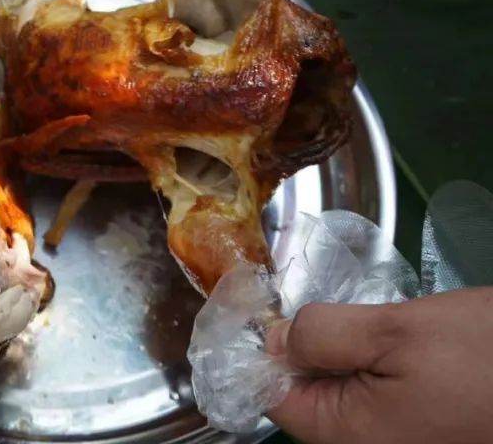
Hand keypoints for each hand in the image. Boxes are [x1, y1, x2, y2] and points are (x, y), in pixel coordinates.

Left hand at [266, 288, 492, 443]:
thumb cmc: (488, 356)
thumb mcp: (396, 331)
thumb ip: (323, 335)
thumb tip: (273, 340)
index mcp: (352, 437)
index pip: (275, 395)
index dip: (264, 348)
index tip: (265, 306)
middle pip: (308, 395)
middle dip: (310, 349)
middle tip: (333, 307)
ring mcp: (401, 441)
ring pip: (345, 392)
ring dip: (347, 354)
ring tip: (377, 324)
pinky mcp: (424, 430)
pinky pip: (379, 397)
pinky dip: (377, 365)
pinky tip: (402, 343)